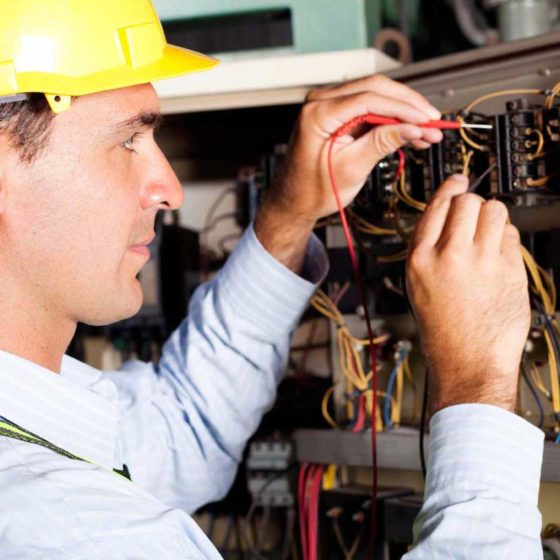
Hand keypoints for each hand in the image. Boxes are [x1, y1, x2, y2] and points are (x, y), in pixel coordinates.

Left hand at [258, 74, 442, 225]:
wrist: (295, 200)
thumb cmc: (313, 190)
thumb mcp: (352, 168)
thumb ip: (383, 143)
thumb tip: (414, 128)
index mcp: (318, 113)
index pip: (369, 98)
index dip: (404, 108)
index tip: (427, 120)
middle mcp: (321, 101)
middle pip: (375, 88)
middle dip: (408, 105)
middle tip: (433, 121)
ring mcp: (328, 105)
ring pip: (375, 95)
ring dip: (403, 111)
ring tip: (427, 132)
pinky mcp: (337, 113)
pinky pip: (369, 108)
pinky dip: (391, 119)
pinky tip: (411, 132)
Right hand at [407, 175, 529, 413]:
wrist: (468, 359)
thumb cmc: (443, 328)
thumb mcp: (418, 285)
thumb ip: (429, 249)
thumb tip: (447, 216)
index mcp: (420, 259)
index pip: (436, 206)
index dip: (449, 187)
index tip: (457, 180)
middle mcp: (449, 256)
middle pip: (467, 201)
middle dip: (472, 203)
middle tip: (474, 214)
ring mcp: (482, 262)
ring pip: (494, 210)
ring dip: (492, 216)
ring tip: (488, 233)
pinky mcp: (509, 270)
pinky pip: (511, 235)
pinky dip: (507, 238)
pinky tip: (499, 254)